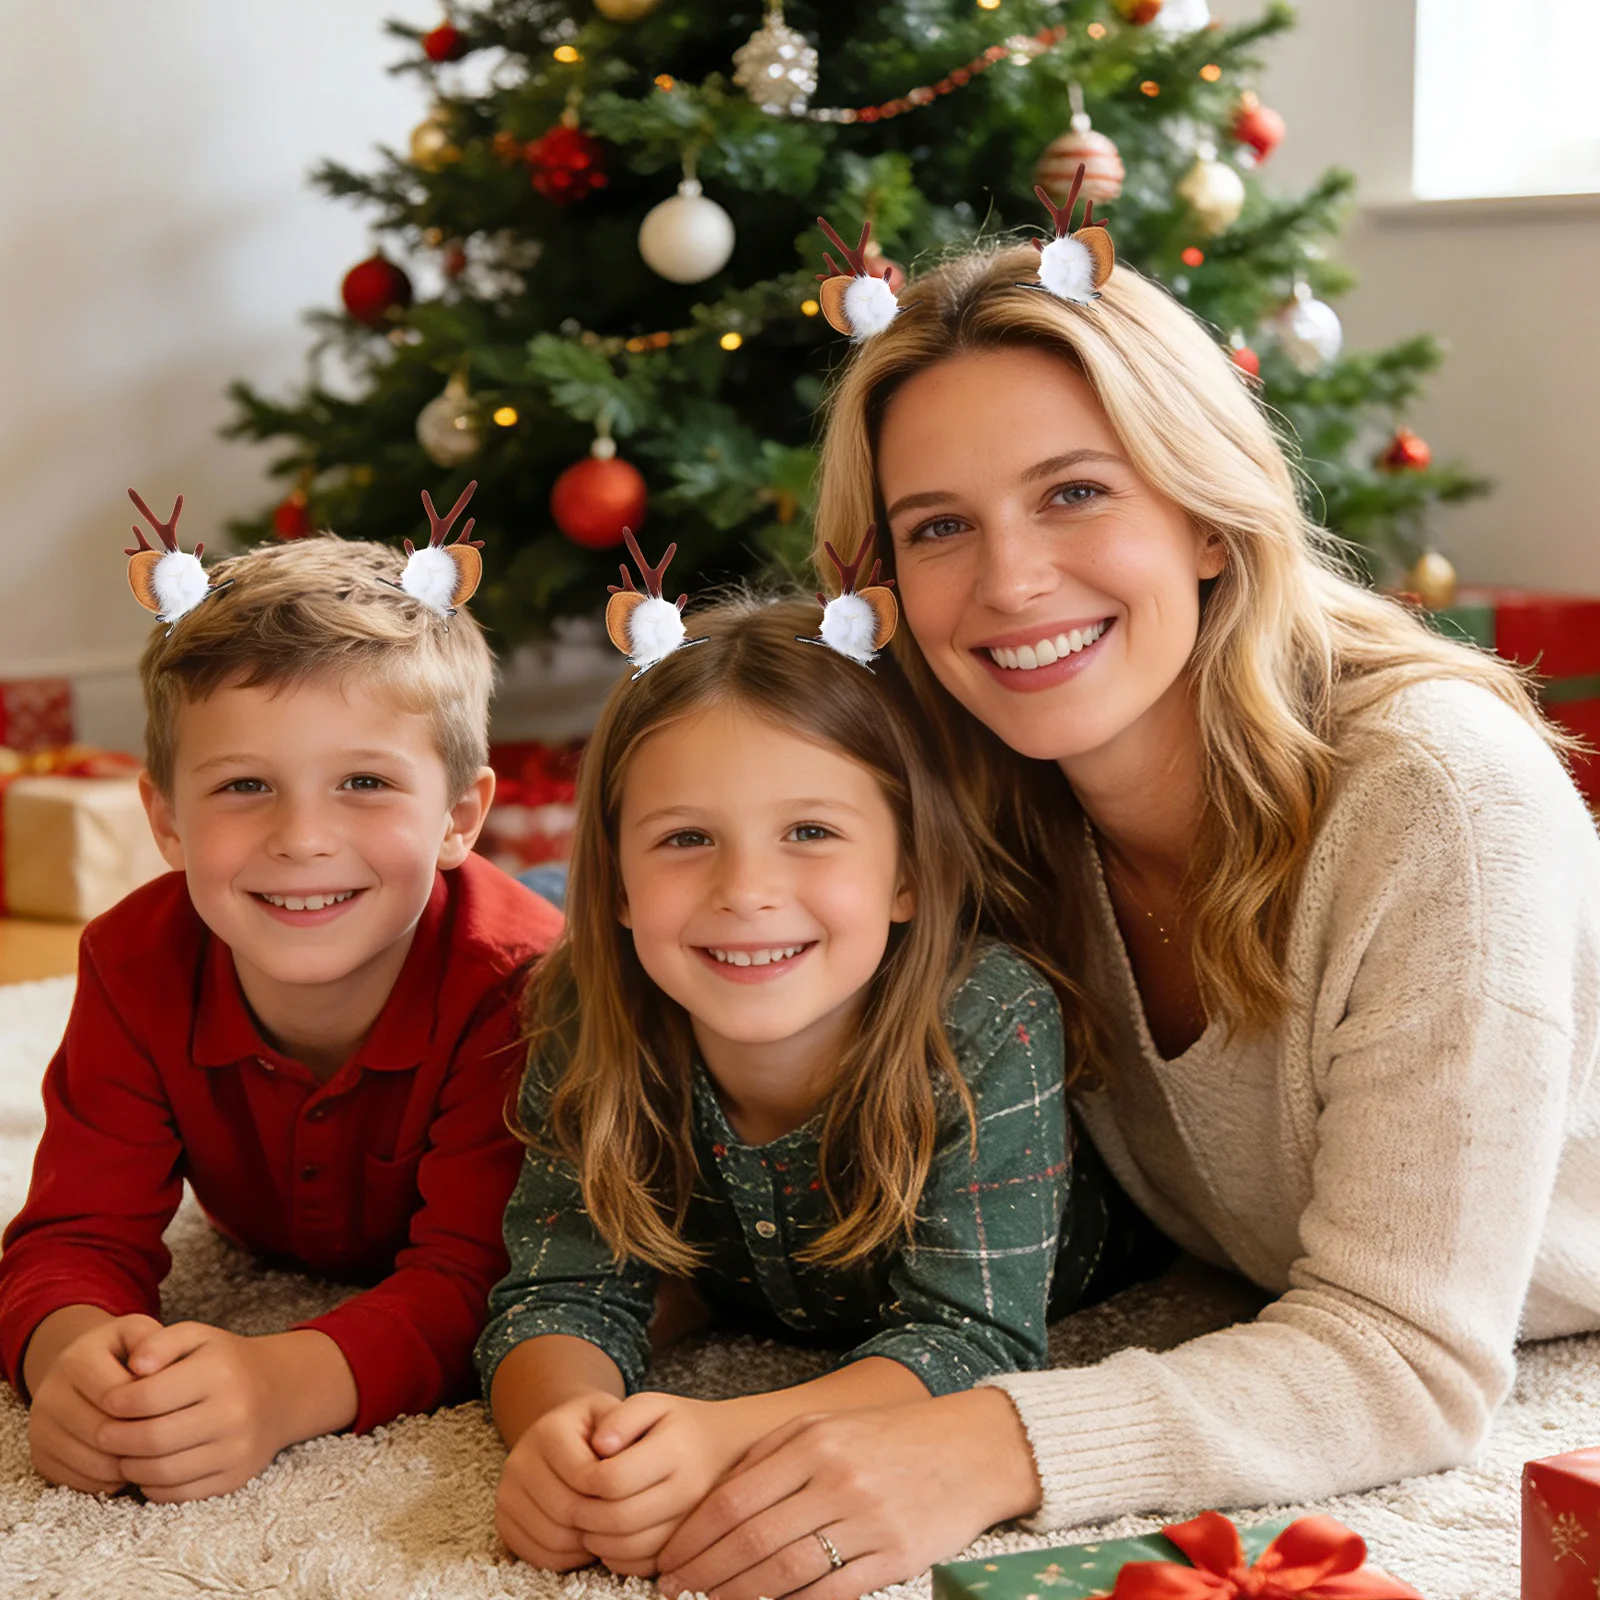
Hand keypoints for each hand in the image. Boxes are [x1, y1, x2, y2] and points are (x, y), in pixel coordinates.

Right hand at [27, 1312, 161, 1492]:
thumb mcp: (139, 1333)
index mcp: (77, 1359)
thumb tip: (146, 1368)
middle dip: (140, 1439)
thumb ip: (155, 1341)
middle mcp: (50, 1393)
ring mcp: (39, 1428)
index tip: (173, 1407)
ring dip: (127, 1464)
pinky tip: (128, 1465)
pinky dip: (107, 1480)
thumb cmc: (123, 1352)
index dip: (150, 1406)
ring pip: (90, 1461)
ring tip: (153, 1454)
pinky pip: (77, 1481)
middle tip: (168, 1439)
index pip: (117, 1396)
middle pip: (102, 1432)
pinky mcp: (39, 1456)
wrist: (83, 1369)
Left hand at [95, 1322, 290, 1501]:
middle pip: (150, 1439)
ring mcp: (236, 1449)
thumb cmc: (226, 1363)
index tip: (107, 1401)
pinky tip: (149, 1467)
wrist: (279, 1392)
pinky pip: (178, 1494)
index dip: (116, 1402)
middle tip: (103, 1433)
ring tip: (123, 1451)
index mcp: (219, 1372)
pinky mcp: (235, 1478)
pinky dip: (153, 1486)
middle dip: (115, 1439)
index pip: (147, 1397)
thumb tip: (133, 1365)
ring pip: (161, 1472)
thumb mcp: (198, 1336)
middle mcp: (233, 1411)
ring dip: (130, 1466)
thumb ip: (160, 1342)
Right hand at [496, 1390, 620, 1569]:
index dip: (614, 1493)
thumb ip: (625, 1426)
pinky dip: (567, 1557)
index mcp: (549, 1430)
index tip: (631, 1493)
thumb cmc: (600, 1430)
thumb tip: (614, 1450)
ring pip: (552, 1538)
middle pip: (566, 1511)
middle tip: (623, 1519)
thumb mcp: (616, 1415)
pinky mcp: (504, 1521)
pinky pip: (538, 1556)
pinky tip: (585, 1538)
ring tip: (606, 1529)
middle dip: (600, 1521)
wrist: (567, 1437)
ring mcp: (507, 1492)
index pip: (586, 1477)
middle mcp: (519, 1459)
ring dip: (585, 1542)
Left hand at [571, 1392, 755, 1576]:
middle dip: (586, 1516)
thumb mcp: (652, 1403)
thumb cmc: (678, 1422)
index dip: (585, 1480)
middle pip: (621, 1518)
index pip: (615, 1478)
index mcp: (675, 1448)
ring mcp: (692, 1520)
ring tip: (587, 1524)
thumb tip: (598, 1445)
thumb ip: (621, 1417)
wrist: (726, 1446)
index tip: (576, 1475)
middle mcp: (688, 1488)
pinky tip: (609, 1540)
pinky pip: (648, 1564)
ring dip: (599, 1542)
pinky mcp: (691, 1543)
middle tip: (572, 1507)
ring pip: (633, 1547)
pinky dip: (620, 1559)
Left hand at [656, 1389, 1041, 1599]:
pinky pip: (831, 1593)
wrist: (968, 1449)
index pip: (733, 1501)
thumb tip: (711, 1505)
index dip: (694, 1540)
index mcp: (810, 1442)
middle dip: (704, 1576)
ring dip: (738, 1599)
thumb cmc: (885, 1438)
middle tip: (675, 1596)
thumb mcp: (823, 1426)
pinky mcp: (894, 1556)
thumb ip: (769, 1458)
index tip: (667, 1566)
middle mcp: (834, 1479)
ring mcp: (866, 1520)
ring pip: (784, 1573)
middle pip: (751, 1541)